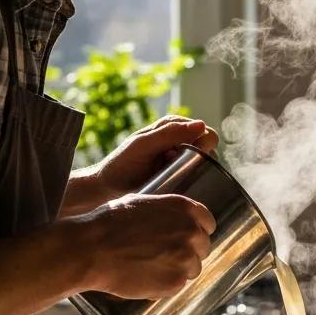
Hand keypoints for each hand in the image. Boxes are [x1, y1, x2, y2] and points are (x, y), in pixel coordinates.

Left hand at [69, 116, 219, 210]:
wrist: (108, 189)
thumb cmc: (122, 164)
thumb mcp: (144, 145)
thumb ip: (170, 133)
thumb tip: (201, 125)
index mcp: (172, 127)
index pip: (204, 132)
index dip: (202, 144)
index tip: (181, 154)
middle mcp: (179, 142)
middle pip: (208, 149)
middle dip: (199, 158)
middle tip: (171, 164)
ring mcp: (181, 161)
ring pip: (206, 164)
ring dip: (195, 171)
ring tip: (171, 174)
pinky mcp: (180, 179)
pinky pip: (198, 179)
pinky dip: (194, 181)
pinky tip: (179, 184)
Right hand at [70, 192, 215, 298]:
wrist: (90, 249)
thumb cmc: (108, 224)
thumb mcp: (141, 204)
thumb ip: (167, 212)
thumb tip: (180, 222)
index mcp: (184, 208)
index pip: (208, 222)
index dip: (197, 231)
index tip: (188, 238)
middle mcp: (190, 232)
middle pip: (203, 247)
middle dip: (188, 252)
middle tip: (165, 256)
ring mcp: (186, 258)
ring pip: (193, 269)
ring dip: (178, 270)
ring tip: (152, 267)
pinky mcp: (177, 282)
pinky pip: (179, 286)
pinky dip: (166, 285)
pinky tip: (146, 278)